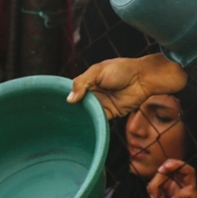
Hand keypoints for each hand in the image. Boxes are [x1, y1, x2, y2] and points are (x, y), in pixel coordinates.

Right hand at [68, 53, 187, 118]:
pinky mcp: (111, 113)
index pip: (74, 90)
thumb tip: (70, 99)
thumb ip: (82, 82)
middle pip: (79, 104)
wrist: (143, 78)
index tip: (53, 105)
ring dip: (81, 118)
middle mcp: (94, 93)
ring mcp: (102, 103)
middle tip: (58, 118)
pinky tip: (84, 127)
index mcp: (89, 81)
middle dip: (72, 110)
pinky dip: (93, 123)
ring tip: (68, 124)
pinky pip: (99, 120)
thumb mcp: (98, 71)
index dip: (66, 97)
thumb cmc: (122, 69)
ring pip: (88, 113)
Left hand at [148, 159, 196, 197]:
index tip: (158, 170)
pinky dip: (180, 194)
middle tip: (163, 167)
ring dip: (178, 170)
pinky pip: (191, 192)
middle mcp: (186, 187)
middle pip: (185, 167)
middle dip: (174, 163)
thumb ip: (155, 191)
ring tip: (164, 174)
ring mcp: (193, 194)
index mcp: (178, 186)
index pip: (175, 170)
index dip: (166, 167)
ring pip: (191, 173)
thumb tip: (153, 182)